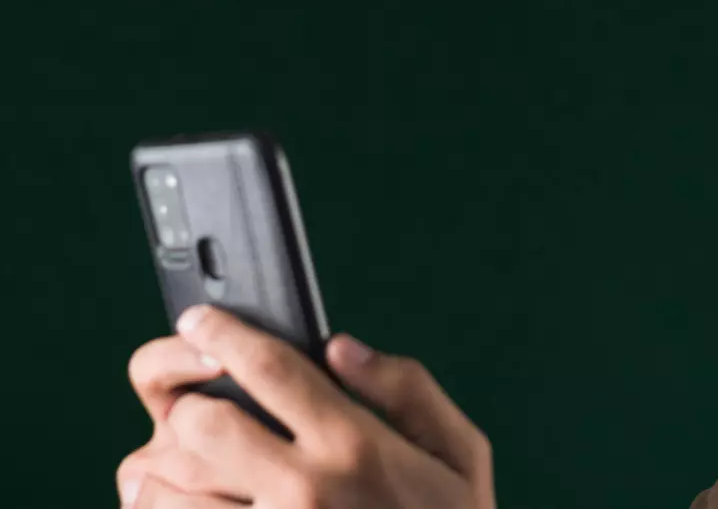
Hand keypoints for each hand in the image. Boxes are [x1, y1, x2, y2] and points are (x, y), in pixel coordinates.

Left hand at [116, 305, 494, 507]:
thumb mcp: (460, 453)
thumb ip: (407, 388)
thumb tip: (339, 348)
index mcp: (356, 443)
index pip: (270, 366)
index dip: (223, 331)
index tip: (199, 319)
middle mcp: (306, 489)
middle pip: (204, 422)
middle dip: (190, 402)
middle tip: (196, 401)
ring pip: (173, 486)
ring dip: (165, 465)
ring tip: (177, 459)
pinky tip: (178, 500)